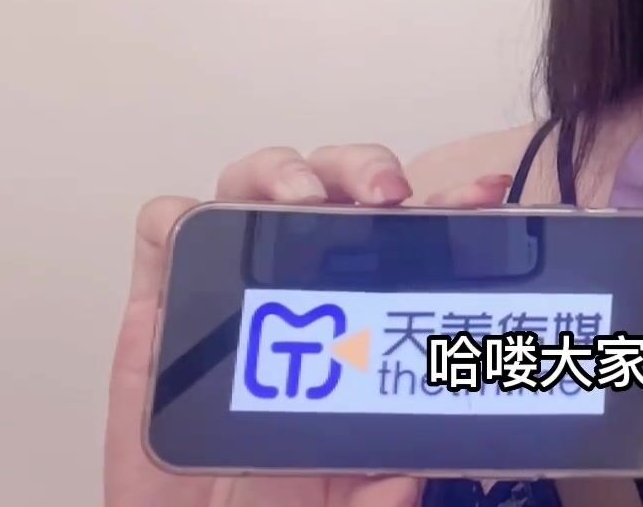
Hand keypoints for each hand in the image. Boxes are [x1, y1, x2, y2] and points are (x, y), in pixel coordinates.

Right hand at [104, 144, 512, 506]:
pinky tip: (203, 225)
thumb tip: (403, 482)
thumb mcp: (341, 500)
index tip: (481, 198)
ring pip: (253, 183)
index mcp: (362, 310)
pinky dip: (179, 212)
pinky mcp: (161, 296)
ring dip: (282, 171)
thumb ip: (376, 496)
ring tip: (302, 197)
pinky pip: (164, 227)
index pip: (412, 236)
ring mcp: (231, 279)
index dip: (450, 205)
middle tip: (385, 195)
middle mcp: (300, 281)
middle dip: (363, 168)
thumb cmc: (274, 498)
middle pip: (333, 184)